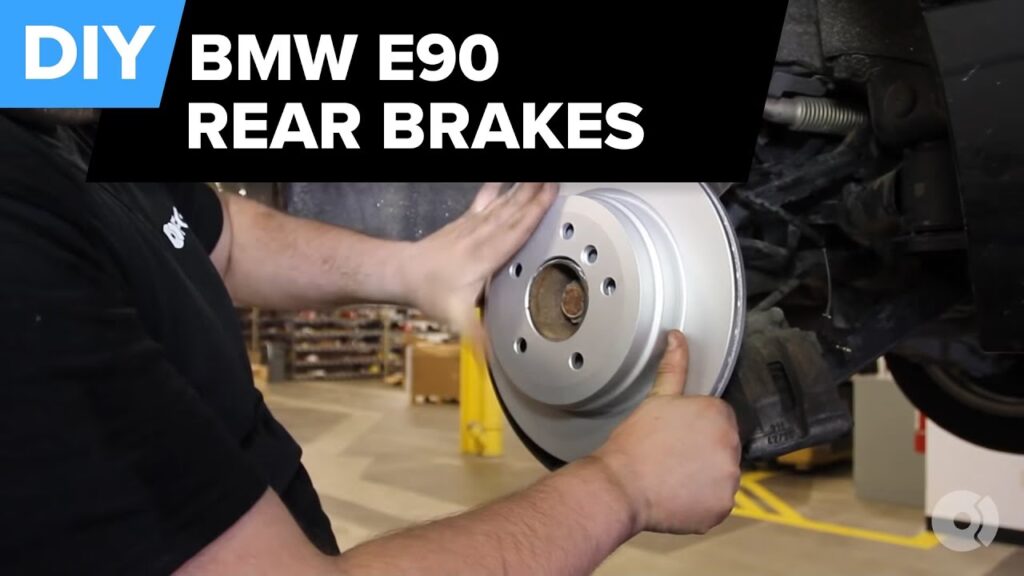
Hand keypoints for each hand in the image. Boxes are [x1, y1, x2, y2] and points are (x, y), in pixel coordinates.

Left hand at [401, 182, 557, 340]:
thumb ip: (476, 336)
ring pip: (502, 204)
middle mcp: (480, 237)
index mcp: (485, 257)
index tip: (550, 195)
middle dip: (533, 193)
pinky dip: (496, 189)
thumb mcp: (454, 318)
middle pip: (512, 211)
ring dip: (521, 189)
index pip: (515, 231)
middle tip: (551, 177)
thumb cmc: (430, 292)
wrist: (403, 273)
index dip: (534, 212)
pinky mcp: (465, 223)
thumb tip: (491, 359)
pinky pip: (485, 203)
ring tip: (537, 176)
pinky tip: (503, 179)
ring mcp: (472, 227)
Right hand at [589, 330, 740, 534]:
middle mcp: (731, 444)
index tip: (678, 437)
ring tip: (675, 477)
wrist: (621, 486)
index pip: (719, 418)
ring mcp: (729, 478)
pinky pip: (719, 501)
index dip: (697, 427)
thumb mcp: (656, 400)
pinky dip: (704, 501)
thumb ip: (674, 367)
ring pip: (723, 474)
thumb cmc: (634, 444)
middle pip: (724, 446)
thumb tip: (677, 337)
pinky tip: (680, 494)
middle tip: (674, 457)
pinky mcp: (723, 505)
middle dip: (704, 450)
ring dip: (706, 476)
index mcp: (718, 413)